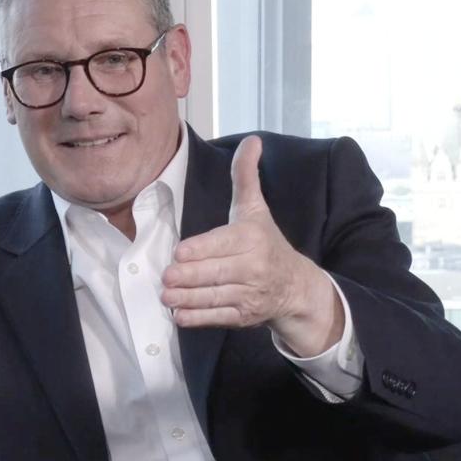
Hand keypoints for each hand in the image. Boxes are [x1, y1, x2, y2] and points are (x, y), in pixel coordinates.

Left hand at [161, 135, 343, 356]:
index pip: (223, 245)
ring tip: (166, 297)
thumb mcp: (255, 208)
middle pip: (216, 273)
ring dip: (188, 299)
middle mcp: (254, 267)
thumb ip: (246, 176)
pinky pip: (220, 317)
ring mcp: (250, 294)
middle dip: (189, 277)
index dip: (200, 251)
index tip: (179, 254)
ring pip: (215, 296)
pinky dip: (199, 319)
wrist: (295, 286)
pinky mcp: (245, 315)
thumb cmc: (266, 241)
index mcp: (252, 238)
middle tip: (166, 277)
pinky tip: (180, 316)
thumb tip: (252, 141)